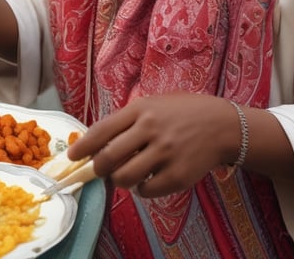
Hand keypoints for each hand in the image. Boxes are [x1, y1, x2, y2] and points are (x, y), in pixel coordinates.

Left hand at [67, 93, 237, 197]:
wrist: (221, 125)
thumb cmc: (183, 112)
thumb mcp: (154, 103)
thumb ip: (128, 119)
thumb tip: (97, 140)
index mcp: (142, 109)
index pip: (102, 130)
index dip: (83, 146)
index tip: (73, 156)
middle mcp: (151, 129)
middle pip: (108, 158)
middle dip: (98, 168)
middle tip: (100, 169)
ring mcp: (165, 153)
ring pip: (124, 178)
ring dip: (119, 180)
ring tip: (127, 173)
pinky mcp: (177, 175)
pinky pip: (146, 190)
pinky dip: (141, 189)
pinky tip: (148, 179)